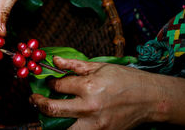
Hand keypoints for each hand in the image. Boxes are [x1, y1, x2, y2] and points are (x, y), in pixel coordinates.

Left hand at [30, 57, 162, 129]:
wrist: (150, 99)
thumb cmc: (126, 79)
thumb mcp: (99, 67)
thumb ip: (74, 65)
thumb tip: (55, 61)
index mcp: (89, 86)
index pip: (58, 86)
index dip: (50, 84)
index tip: (49, 83)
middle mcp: (90, 107)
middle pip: (53, 109)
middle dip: (38, 104)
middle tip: (34, 100)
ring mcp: (96, 125)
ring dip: (52, 123)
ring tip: (48, 115)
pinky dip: (71, 128)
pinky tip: (68, 122)